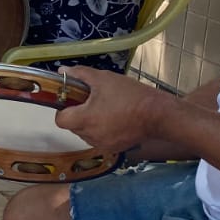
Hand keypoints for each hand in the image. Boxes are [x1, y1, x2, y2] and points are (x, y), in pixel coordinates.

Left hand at [54, 67, 171, 153]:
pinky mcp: (114, 148)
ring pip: (86, 133)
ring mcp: (103, 144)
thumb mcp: (104, 79)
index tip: (72, 99)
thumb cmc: (131, 96)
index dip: (63, 108)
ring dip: (90, 122)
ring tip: (105, 108)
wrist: (159, 114)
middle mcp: (91, 136)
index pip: (60, 120)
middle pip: (73, 126)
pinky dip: (102, 130)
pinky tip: (114, 118)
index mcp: (85, 119)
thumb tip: (63, 71)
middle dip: (78, 113)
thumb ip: (80, 74)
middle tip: (91, 100)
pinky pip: (100, 139)